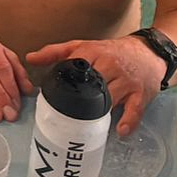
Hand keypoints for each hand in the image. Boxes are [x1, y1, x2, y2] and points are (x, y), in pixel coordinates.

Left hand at [27, 37, 163, 135]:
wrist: (147, 52)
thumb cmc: (111, 52)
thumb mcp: (83, 46)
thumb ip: (55, 52)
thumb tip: (29, 58)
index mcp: (94, 53)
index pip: (76, 65)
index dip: (65, 80)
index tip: (54, 96)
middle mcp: (111, 65)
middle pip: (94, 84)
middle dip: (82, 100)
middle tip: (68, 116)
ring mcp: (128, 81)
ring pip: (112, 98)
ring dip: (101, 113)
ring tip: (88, 127)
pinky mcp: (141, 94)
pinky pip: (135, 110)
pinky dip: (128, 121)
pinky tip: (120, 130)